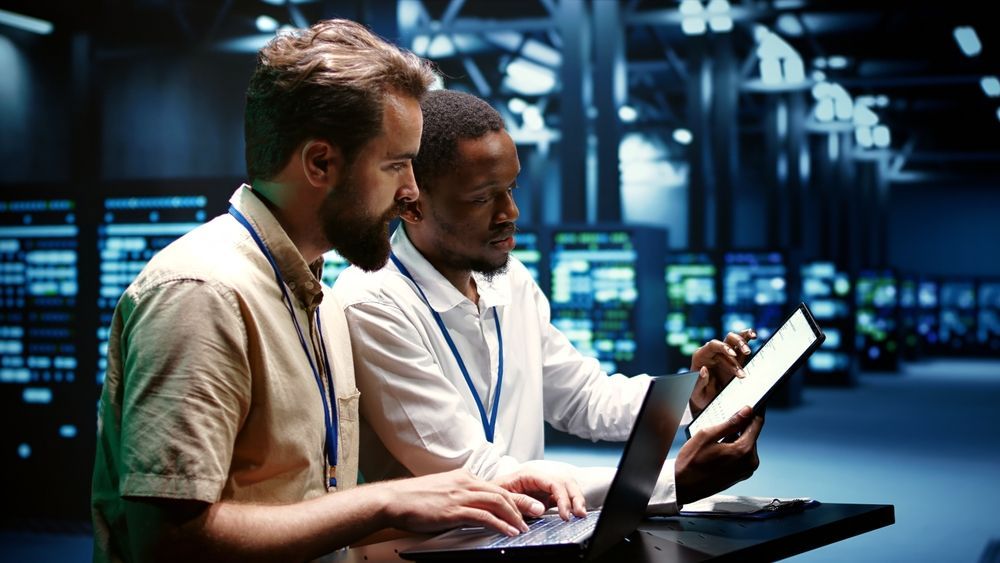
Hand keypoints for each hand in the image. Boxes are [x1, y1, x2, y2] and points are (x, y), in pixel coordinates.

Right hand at [380, 468, 535, 535]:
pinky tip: (508, 531)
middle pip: (501, 492)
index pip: (495, 486)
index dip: (514, 497)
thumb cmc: (414, 499)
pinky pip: (483, 516)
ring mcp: (460, 496)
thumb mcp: (442, 493)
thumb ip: (459, 498)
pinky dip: (499, 524)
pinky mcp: (454, 510)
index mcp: (463, 478)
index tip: (526, 505)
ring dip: (514, 515)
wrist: (394, 500)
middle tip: (537, 513)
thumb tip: (472, 510)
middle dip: (522, 504)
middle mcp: (465, 483)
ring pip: (496, 502)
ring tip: (525, 526)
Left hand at [493, 466, 586, 520]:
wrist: (486, 496)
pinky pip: (562, 497)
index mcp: (529, 475)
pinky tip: (573, 514)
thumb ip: (520, 502)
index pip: (553, 482)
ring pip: (566, 488)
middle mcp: (539, 478)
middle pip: (564, 482)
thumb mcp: (503, 497)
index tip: (565, 514)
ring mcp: (543, 487)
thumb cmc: (492, 493)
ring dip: (576, 499)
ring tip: (581, 514)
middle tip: (580, 514)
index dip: (562, 497)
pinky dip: (569, 504)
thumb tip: (541, 508)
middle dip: (575, 497)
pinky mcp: (545, 496)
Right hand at [674, 406, 763, 505]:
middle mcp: (750, 462)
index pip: (757, 424)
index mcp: (744, 450)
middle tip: (724, 422)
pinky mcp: (740, 476)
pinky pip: (742, 456)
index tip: (752, 405)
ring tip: (717, 439)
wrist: (683, 486)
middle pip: (752, 435)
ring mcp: (746, 471)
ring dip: (736, 438)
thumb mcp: (707, 435)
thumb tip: (747, 411)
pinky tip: (718, 449)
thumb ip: (730, 423)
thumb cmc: (691, 462)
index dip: (754, 412)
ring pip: (746, 445)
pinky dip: (734, 449)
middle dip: (741, 426)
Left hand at [688, 329, 756, 416]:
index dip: (723, 347)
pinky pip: (740, 344)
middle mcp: (712, 352)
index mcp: (701, 357)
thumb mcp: (697, 393)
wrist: (708, 399)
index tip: (733, 354)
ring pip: (735, 339)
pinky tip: (753, 336)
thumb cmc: (700, 395)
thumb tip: (704, 370)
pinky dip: (747, 338)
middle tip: (747, 352)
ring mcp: (723, 354)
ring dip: (744, 343)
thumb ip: (700, 382)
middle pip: (726, 339)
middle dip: (737, 344)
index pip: (712, 345)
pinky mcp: (733, 357)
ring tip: (749, 351)